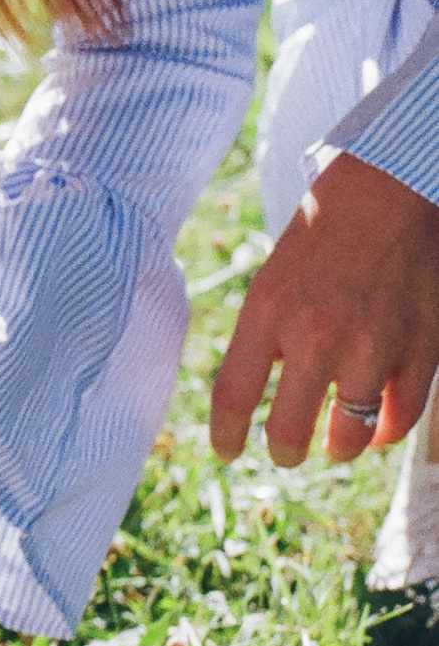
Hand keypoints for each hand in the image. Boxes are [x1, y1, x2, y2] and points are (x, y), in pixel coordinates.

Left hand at [211, 153, 438, 465]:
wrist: (390, 192)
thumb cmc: (323, 235)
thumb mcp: (272, 280)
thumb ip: (264, 339)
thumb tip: (250, 398)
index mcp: (268, 313)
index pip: (234, 397)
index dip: (226, 436)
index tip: (228, 452)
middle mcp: (317, 335)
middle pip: (288, 433)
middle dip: (284, 452)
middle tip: (286, 453)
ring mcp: (373, 346)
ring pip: (349, 437)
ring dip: (338, 447)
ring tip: (335, 444)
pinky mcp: (421, 348)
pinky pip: (401, 418)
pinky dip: (386, 432)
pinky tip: (378, 428)